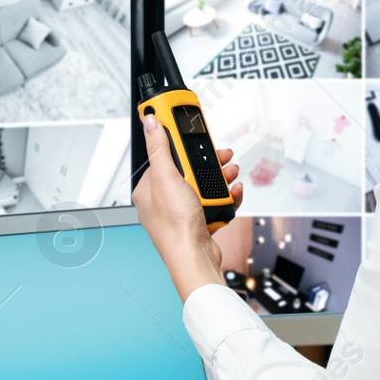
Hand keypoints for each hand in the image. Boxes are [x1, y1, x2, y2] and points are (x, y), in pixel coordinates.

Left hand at [133, 113, 241, 300]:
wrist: (194, 257)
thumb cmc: (175, 225)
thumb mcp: (167, 178)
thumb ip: (160, 148)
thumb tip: (150, 123)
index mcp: (149, 188)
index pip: (165, 157)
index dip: (183, 145)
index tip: (192, 132)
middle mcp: (163, 199)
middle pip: (189, 170)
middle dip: (208, 163)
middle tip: (222, 156)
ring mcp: (181, 210)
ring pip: (204, 184)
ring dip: (221, 178)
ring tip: (230, 175)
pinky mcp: (198, 219)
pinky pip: (214, 200)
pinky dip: (225, 195)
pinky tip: (231, 193)